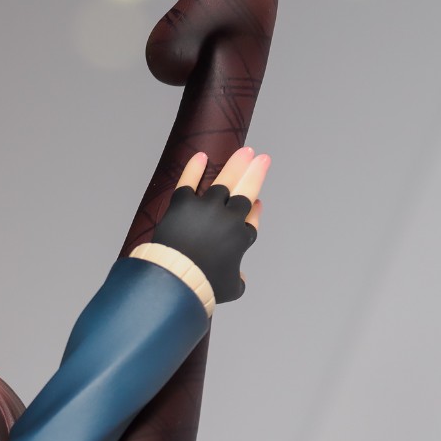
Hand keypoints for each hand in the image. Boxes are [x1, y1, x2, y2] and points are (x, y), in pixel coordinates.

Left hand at [153, 146, 270, 301]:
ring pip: (224, 182)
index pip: (250, 221)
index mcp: (240, 238)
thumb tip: (241, 278)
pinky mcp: (184, 204)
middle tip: (262, 159)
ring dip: (236, 165)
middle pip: (245, 193)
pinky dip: (194, 168)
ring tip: (245, 151)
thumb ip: (238, 281)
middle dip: (255, 175)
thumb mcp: (230, 289)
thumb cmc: (203, 286)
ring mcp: (206, 208)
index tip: (256, 203)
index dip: (254, 212)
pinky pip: (189, 182)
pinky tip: (201, 156)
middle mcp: (227, 219)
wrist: (178, 278)